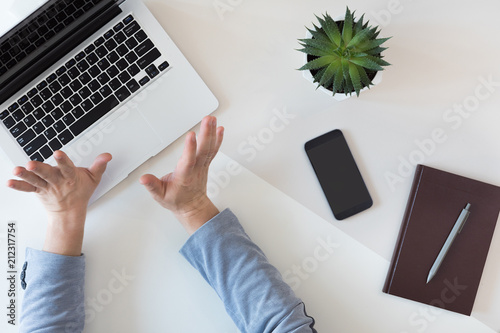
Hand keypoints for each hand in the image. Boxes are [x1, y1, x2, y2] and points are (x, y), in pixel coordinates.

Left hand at [6, 150, 111, 254]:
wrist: (69, 213)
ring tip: (17, 170)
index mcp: (71, 177)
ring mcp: (46, 187)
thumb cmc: (80, 193)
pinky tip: (10, 181)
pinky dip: (18, 185)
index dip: (63, 161)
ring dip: (25, 175)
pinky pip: (27, 188)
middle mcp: (57, 182)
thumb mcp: (93, 179)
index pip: (68, 168)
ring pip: (35, 180)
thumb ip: (99, 165)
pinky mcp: (38, 190)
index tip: (58, 153)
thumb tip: (107, 155)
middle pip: (48, 174)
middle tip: (32, 164)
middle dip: (40, 169)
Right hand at [140, 116, 223, 233]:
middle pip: (202, 150)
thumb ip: (152, 186)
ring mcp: (203, 166)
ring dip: (211, 133)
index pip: (188, 161)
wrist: (192, 206)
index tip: (191, 135)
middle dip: (206, 134)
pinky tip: (219, 129)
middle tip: (207, 119)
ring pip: (209, 148)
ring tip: (212, 119)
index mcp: (184, 176)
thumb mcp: (160, 195)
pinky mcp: (206, 163)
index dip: (190, 148)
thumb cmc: (177, 200)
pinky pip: (213, 150)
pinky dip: (218, 139)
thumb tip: (144, 179)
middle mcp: (196, 169)